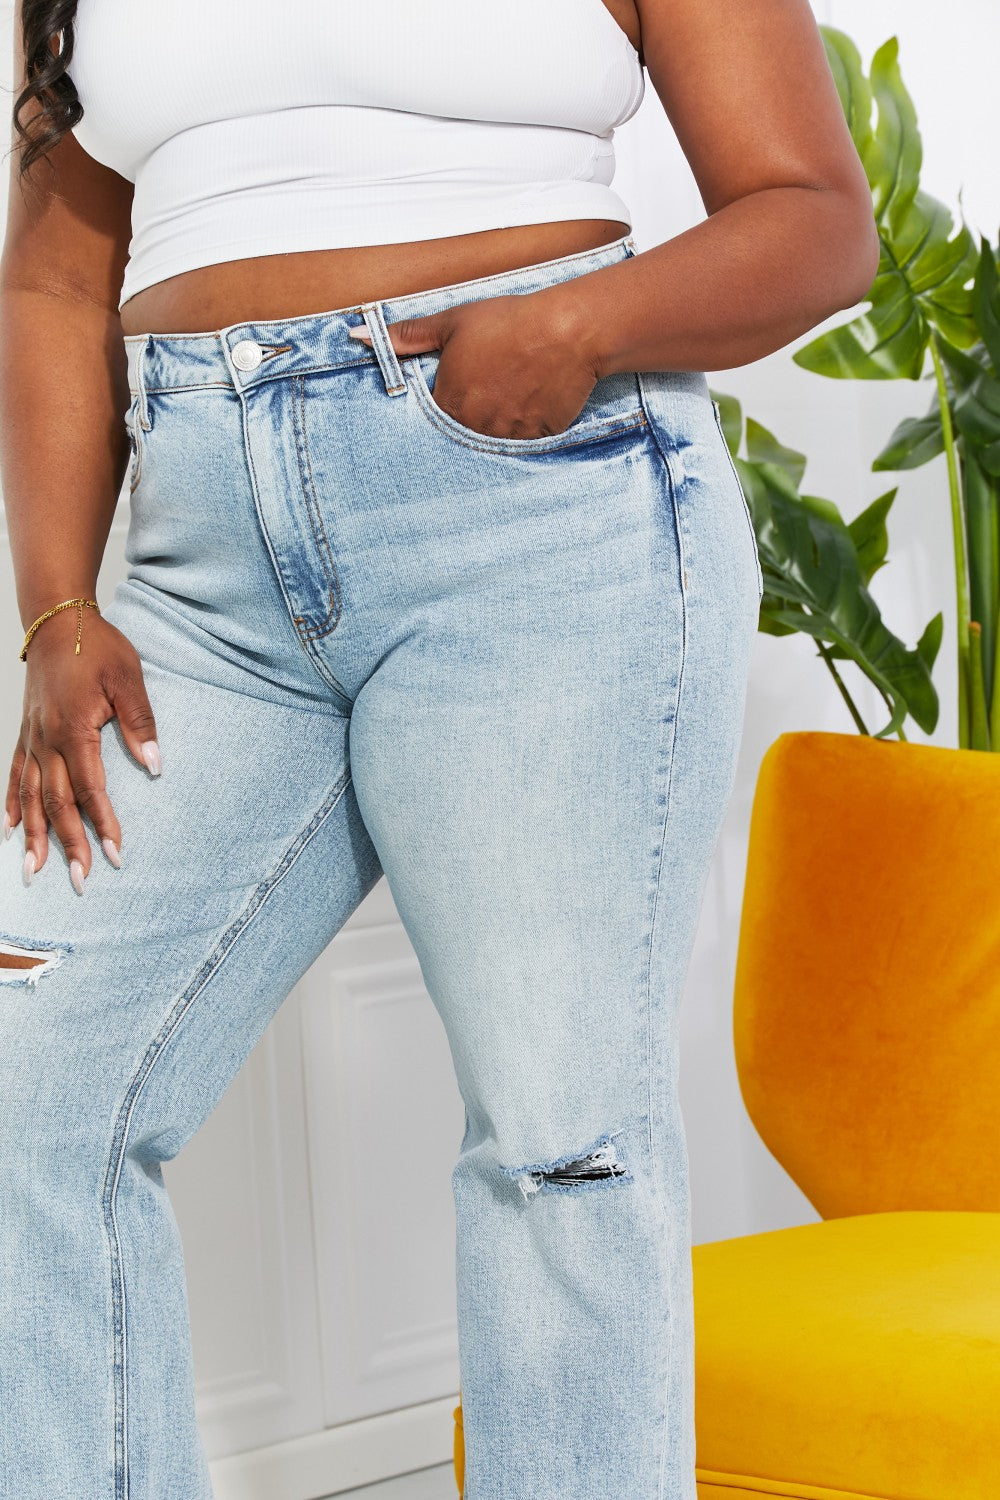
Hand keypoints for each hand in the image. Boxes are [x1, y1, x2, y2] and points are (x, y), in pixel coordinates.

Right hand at [4, 611, 160, 891]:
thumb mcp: (129, 679)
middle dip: (69, 844)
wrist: (57, 620)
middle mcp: (47, 740)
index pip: (91, 789)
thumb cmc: (97, 647)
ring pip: (30, 796)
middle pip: (57, 803)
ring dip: (34, 836)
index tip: (116, 854)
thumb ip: (140, 722)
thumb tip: (155, 765)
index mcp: (75, 730)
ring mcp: (32, 738)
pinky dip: (12, 804)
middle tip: (80, 881)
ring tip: (34, 871)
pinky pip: (15, 775)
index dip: (104, 824)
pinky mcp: (25, 733)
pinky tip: (10, 830)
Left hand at [351, 291, 599, 440]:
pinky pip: (522, 448)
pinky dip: (521, 433)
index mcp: (449, 402)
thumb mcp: (453, 322)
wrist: (566, 331)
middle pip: (460, 438)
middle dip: (468, 422)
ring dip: (494, 429)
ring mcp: (506, 438)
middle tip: (485, 399)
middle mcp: (474, 427)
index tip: (453, 398)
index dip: (441, 411)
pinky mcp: (536, 441)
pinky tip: (528, 407)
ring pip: (490, 444)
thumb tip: (357, 336)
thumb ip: (406, 337)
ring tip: (508, 401)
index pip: (430, 425)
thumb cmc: (508, 322)